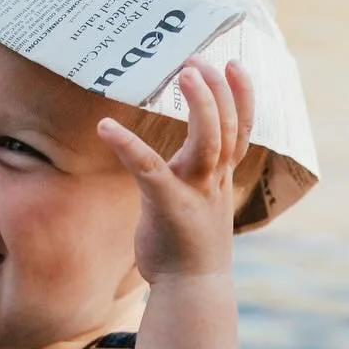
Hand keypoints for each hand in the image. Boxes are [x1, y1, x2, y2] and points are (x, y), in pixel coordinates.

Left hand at [98, 57, 253, 279]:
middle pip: (227, 128)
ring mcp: (195, 192)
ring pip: (206, 143)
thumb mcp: (202, 200)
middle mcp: (214, 179)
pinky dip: (129, 146)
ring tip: (184, 72)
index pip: (241, 129)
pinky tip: (106, 126)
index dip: (242, 95)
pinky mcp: (167, 206)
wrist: (191, 288)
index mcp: (222, 176)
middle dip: (218, 91)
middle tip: (199, 60)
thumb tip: (183, 154)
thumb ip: (199, 173)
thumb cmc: (190, 243)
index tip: (234, 64)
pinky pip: (149, 169)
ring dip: (200, 106)